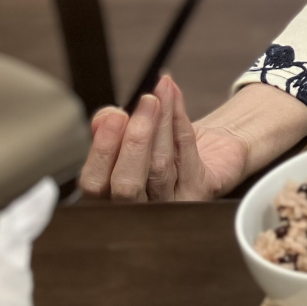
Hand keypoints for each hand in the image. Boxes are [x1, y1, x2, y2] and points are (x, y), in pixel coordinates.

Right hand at [77, 74, 246, 201]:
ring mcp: (171, 205)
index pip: (96, 185)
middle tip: (140, 103)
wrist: (210, 152)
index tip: (111, 116)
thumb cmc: (161, 145)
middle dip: (132, 141)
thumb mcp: (129, 135)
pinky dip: (178, 118)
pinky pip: (185, 151)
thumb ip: (110, 128)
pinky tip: (172, 95)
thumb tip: (106, 117)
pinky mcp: (199, 192)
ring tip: (155, 95)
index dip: (100, 151)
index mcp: (113, 200)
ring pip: (159, 166)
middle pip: (127, 185)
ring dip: (158, 123)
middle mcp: (139, 210)